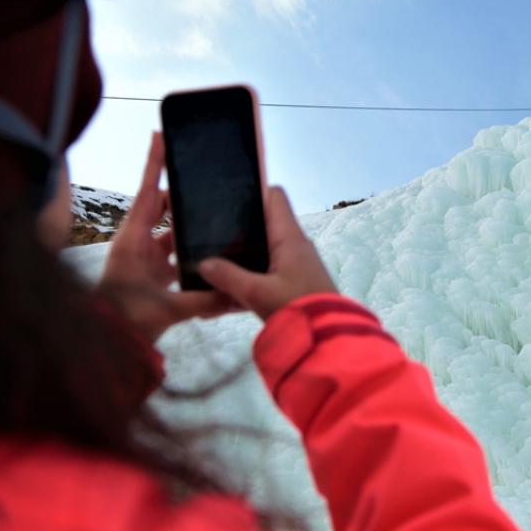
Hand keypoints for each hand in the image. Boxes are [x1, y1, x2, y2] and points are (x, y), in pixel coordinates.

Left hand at [97, 132, 232, 341]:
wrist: (104, 343)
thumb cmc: (123, 319)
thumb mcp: (165, 308)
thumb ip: (203, 300)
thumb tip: (237, 294)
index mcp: (133, 240)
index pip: (146, 192)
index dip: (154, 163)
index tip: (160, 135)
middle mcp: (137, 244)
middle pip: (162, 208)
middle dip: (183, 196)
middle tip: (206, 184)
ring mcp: (144, 259)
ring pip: (171, 231)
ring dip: (189, 226)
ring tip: (215, 217)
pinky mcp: (151, 275)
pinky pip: (174, 254)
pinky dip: (189, 251)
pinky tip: (210, 254)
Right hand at [199, 186, 336, 319]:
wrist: (327, 340)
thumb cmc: (297, 307)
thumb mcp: (256, 293)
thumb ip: (228, 277)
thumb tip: (203, 264)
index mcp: (289, 237)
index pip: (274, 197)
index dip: (253, 190)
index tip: (226, 197)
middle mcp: (294, 246)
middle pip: (263, 224)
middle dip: (237, 228)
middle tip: (207, 234)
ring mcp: (295, 266)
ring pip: (262, 252)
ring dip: (240, 258)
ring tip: (209, 264)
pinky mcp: (293, 285)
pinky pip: (266, 275)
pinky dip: (248, 281)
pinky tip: (222, 299)